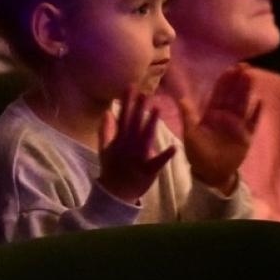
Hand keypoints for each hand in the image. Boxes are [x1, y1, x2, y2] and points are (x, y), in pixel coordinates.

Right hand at [96, 88, 175, 203]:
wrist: (115, 193)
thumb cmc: (112, 169)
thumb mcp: (104, 149)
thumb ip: (105, 130)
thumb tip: (106, 112)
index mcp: (120, 140)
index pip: (124, 117)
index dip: (127, 101)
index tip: (131, 86)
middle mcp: (129, 146)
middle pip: (134, 123)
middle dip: (139, 107)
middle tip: (145, 92)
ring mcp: (138, 157)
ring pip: (145, 137)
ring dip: (151, 123)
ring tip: (158, 108)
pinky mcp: (148, 170)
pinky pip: (157, 162)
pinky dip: (165, 156)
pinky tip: (174, 147)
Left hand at [180, 65, 260, 193]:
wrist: (211, 174)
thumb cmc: (198, 154)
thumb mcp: (190, 134)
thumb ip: (188, 116)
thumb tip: (181, 97)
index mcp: (212, 114)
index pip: (219, 93)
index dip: (225, 81)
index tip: (231, 68)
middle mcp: (226, 116)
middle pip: (233, 95)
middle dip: (239, 81)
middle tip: (245, 67)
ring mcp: (237, 125)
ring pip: (243, 105)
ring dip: (247, 92)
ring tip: (252, 78)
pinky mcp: (246, 136)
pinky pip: (253, 122)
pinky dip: (256, 113)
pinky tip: (260, 102)